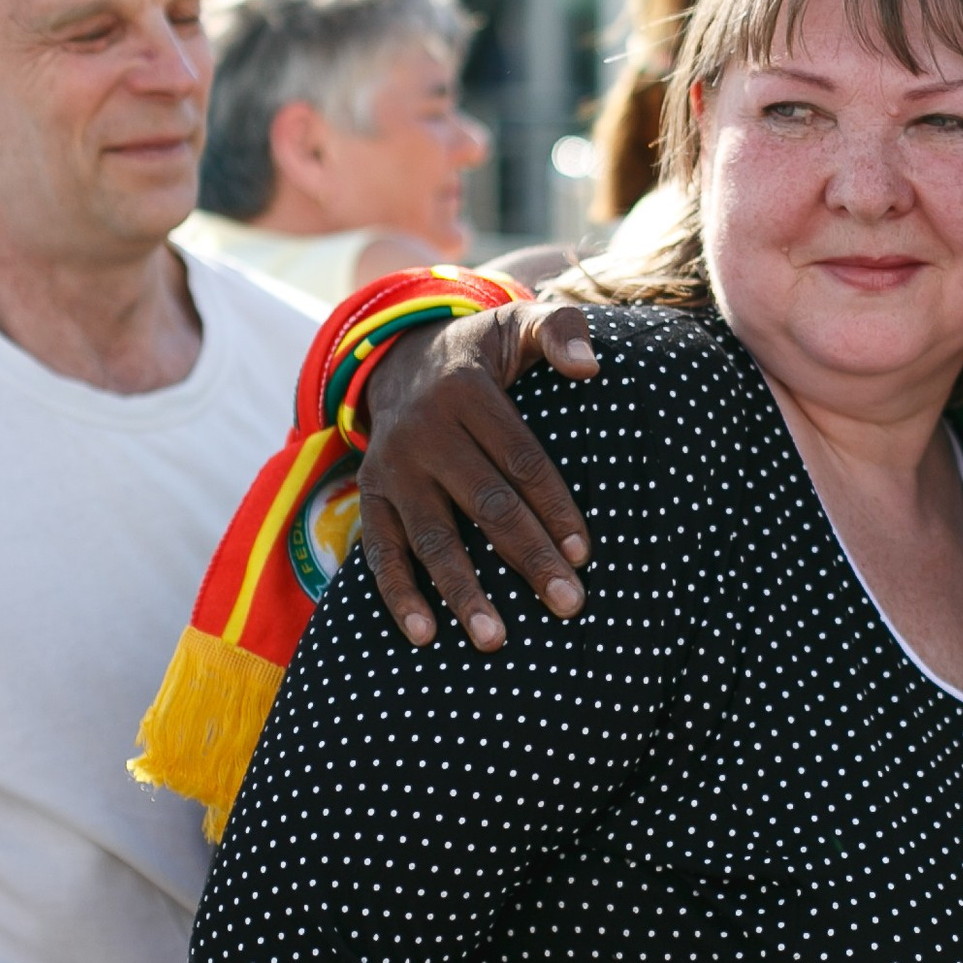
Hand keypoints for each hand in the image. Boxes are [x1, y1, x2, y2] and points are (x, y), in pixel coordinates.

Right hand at [357, 302, 596, 651]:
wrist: (404, 357)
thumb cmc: (484, 353)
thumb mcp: (518, 323)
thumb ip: (559, 329)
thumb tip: (590, 368)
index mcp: (467, 392)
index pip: (521, 458)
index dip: (554, 506)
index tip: (585, 553)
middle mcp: (425, 431)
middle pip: (486, 503)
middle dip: (528, 557)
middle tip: (569, 604)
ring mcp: (393, 467)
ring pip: (433, 536)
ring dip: (463, 591)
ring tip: (495, 639)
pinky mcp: (371, 494)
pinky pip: (381, 550)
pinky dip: (399, 593)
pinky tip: (424, 635)